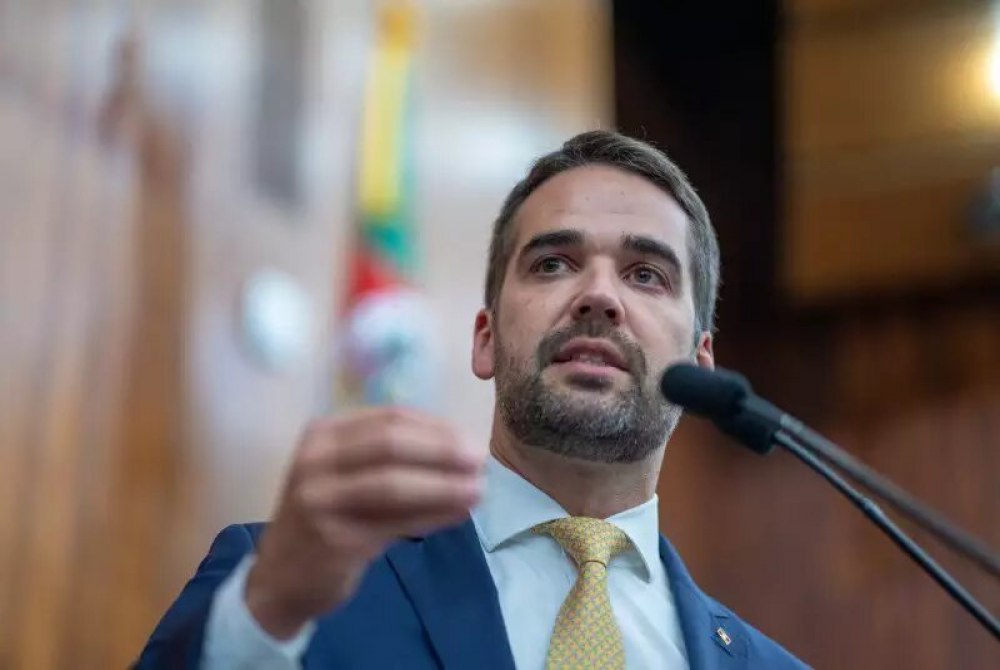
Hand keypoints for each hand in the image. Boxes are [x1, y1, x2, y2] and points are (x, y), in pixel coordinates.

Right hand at [245, 407, 483, 638]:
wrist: (280, 578)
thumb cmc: (327, 518)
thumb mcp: (347, 475)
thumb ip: (392, 458)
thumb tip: (461, 451)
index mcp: (324, 433)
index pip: (390, 417)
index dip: (436, 427)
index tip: (471, 440)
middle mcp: (316, 459)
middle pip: (391, 443)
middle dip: (442, 450)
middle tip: (480, 461)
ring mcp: (320, 498)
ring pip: (393, 484)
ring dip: (443, 486)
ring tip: (478, 491)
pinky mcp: (333, 538)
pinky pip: (394, 523)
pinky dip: (432, 517)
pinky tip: (458, 515)